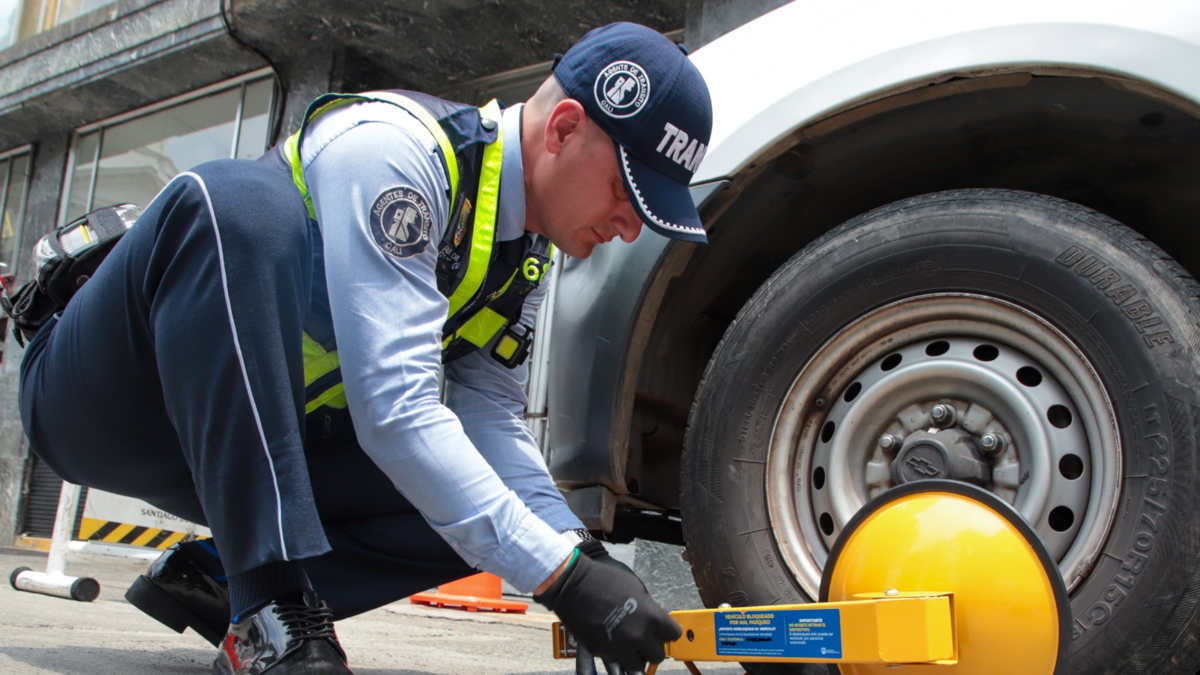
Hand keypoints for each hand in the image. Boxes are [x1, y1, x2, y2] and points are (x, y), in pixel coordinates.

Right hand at [536, 548, 680, 673]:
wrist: (573, 584)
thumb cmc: (605, 579)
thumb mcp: (636, 587)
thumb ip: (649, 607)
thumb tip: (655, 619)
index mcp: (651, 617)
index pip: (673, 633)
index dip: (668, 631)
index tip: (663, 630)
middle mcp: (637, 636)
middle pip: (658, 655)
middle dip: (653, 648)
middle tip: (647, 641)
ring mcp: (618, 646)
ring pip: (637, 667)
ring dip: (636, 658)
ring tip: (631, 648)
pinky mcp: (600, 651)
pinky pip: (614, 662)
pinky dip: (616, 657)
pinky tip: (613, 646)